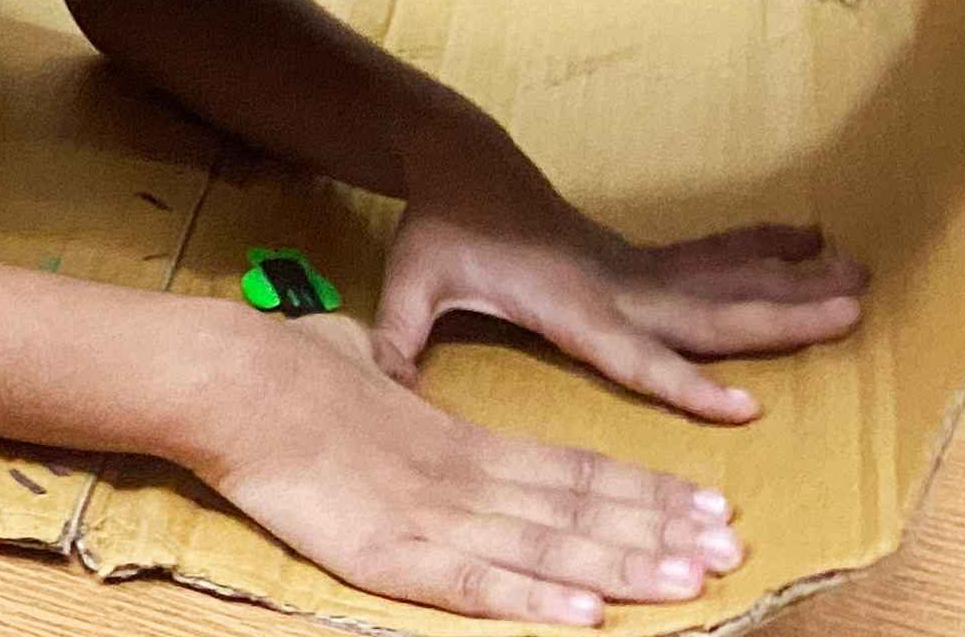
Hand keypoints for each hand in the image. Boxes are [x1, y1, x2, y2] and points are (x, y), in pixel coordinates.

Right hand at [199, 309, 745, 623]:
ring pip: (547, 548)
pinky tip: (585, 614)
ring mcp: (432, 517)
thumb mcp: (358, 354)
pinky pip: (473, 584)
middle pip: (580, 510)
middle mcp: (465, 479)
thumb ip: (386, 366)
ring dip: (623, 568)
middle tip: (733, 546)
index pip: (575, 468)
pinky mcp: (389, 554)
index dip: (644, 489)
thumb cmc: (285, 361)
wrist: (231, 376)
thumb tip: (383, 357)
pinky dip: (532, 600)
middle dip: (660, 531)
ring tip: (692, 578)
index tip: (709, 501)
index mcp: (460, 439)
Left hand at [377, 166, 870, 424]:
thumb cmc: (439, 230)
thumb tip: (376, 382)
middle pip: (710, 311)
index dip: (686, 385)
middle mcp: (616, 287)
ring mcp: (634, 268)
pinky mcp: (640, 257)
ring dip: (792, 278)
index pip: (636, 355)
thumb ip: (396, 335)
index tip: (747, 407)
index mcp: (570, 305)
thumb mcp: (410, 278)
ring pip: (726, 278)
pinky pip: (713, 255)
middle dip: (781, 315)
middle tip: (851, 307)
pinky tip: (812, 240)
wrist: (460, 163)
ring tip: (860, 277)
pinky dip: (763, 247)